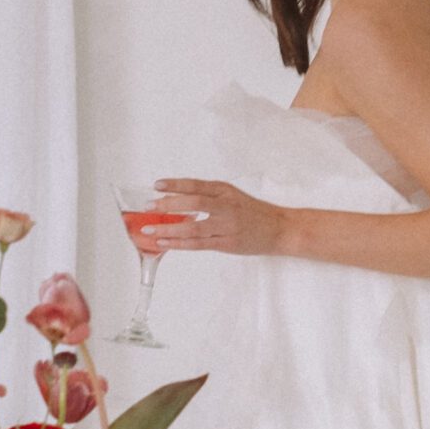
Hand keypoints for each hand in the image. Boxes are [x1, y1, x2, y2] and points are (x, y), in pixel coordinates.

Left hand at [146, 179, 286, 254]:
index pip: (196, 185)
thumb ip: (210, 197)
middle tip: (149, 207)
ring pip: (192, 228)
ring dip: (168, 229)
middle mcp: (226, 206)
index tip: (157, 185)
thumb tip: (179, 199)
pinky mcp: (227, 244)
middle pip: (193, 202)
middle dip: (168, 205)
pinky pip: (198, 244)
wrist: (280, 229)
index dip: (175, 184)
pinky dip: (179, 244)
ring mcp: (227, 226)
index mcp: (226, 191)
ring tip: (149, 231)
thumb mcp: (233, 196)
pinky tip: (165, 244)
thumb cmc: (255, 213)